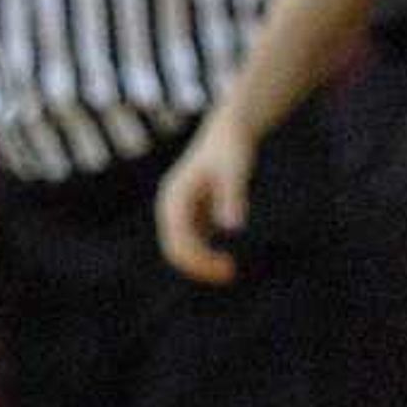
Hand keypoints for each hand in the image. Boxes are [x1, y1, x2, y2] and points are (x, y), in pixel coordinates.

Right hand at [155, 115, 254, 284]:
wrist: (228, 132)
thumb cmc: (232, 149)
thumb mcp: (235, 171)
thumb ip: (233, 197)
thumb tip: (232, 227)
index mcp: (175, 197)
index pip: (177, 238)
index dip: (198, 258)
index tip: (226, 268)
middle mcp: (171, 206)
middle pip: (174, 247)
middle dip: (198, 265)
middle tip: (230, 274)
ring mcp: (179, 210)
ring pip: (180, 247)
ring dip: (200, 263)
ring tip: (229, 270)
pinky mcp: (190, 213)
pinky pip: (190, 242)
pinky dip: (204, 255)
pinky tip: (225, 260)